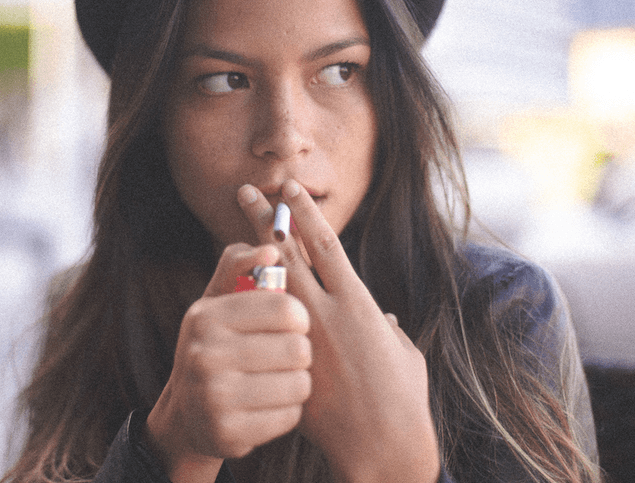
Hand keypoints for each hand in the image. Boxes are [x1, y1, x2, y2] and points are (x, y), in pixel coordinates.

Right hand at [146, 243, 312, 482]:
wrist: (187, 415)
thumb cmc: (215, 345)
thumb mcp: (217, 302)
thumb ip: (239, 266)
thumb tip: (270, 249)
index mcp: (206, 318)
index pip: (285, 308)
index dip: (298, 317)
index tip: (290, 324)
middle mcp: (205, 356)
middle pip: (297, 348)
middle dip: (299, 353)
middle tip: (285, 356)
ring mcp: (214, 399)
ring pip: (299, 384)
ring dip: (297, 383)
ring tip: (280, 380)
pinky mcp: (229, 434)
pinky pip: (290, 417)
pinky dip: (288, 411)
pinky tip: (270, 405)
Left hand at [237, 180, 439, 482]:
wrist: (382, 446)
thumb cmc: (403, 397)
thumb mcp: (403, 353)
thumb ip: (389, 329)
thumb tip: (386, 319)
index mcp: (358, 301)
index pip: (325, 244)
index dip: (304, 214)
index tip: (289, 189)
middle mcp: (325, 311)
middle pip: (287, 254)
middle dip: (264, 220)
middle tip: (244, 190)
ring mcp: (301, 337)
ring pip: (268, 283)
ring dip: (250, 250)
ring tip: (233, 226)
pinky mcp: (288, 361)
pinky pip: (261, 325)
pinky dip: (246, 300)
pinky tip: (230, 283)